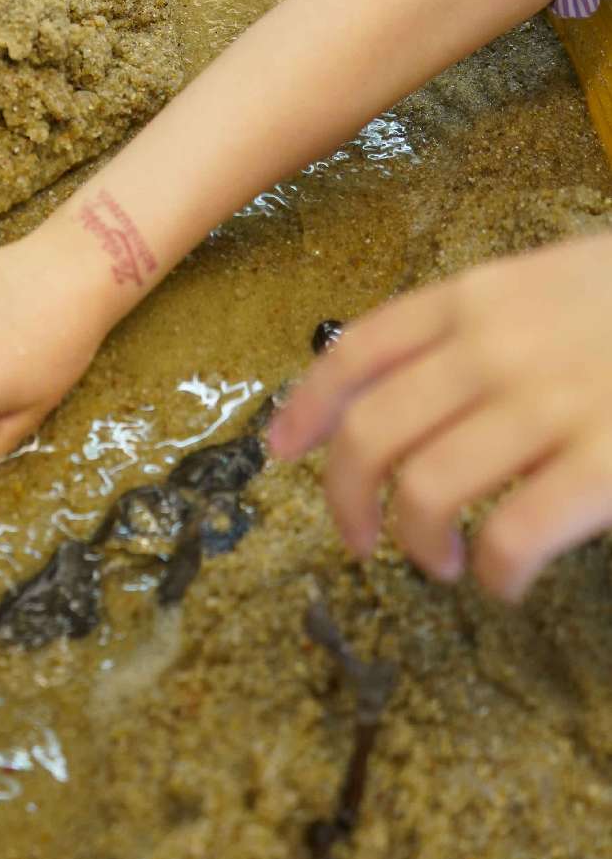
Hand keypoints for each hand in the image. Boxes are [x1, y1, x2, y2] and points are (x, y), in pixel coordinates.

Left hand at [269, 233, 611, 600]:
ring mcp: (549, 404)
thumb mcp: (552, 280)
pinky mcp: (603, 463)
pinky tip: (501, 578)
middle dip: (346, 497)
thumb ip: (480, 321)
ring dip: (416, 542)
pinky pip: (511, 536)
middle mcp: (497, 346)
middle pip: (374, 432)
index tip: (280, 451)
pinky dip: (492, 572)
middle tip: (357, 538)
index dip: (307, 407)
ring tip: (438, 562)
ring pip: (427, 490)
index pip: (359, 351)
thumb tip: (401, 382)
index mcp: (478, 296)